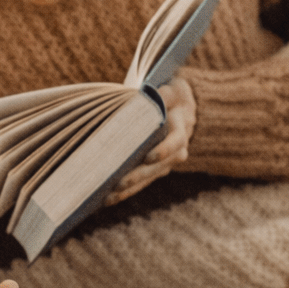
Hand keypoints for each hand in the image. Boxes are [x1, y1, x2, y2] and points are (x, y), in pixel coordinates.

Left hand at [105, 74, 195, 206]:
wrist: (182, 108)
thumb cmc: (172, 95)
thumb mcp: (172, 89)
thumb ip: (164, 93)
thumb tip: (150, 96)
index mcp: (180, 130)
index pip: (175, 143)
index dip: (163, 151)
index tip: (149, 157)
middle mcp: (176, 151)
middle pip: (158, 168)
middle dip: (138, 176)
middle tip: (119, 183)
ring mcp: (165, 163)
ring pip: (148, 179)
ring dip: (129, 189)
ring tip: (108, 197)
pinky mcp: (154, 170)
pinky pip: (141, 183)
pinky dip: (126, 191)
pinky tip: (106, 198)